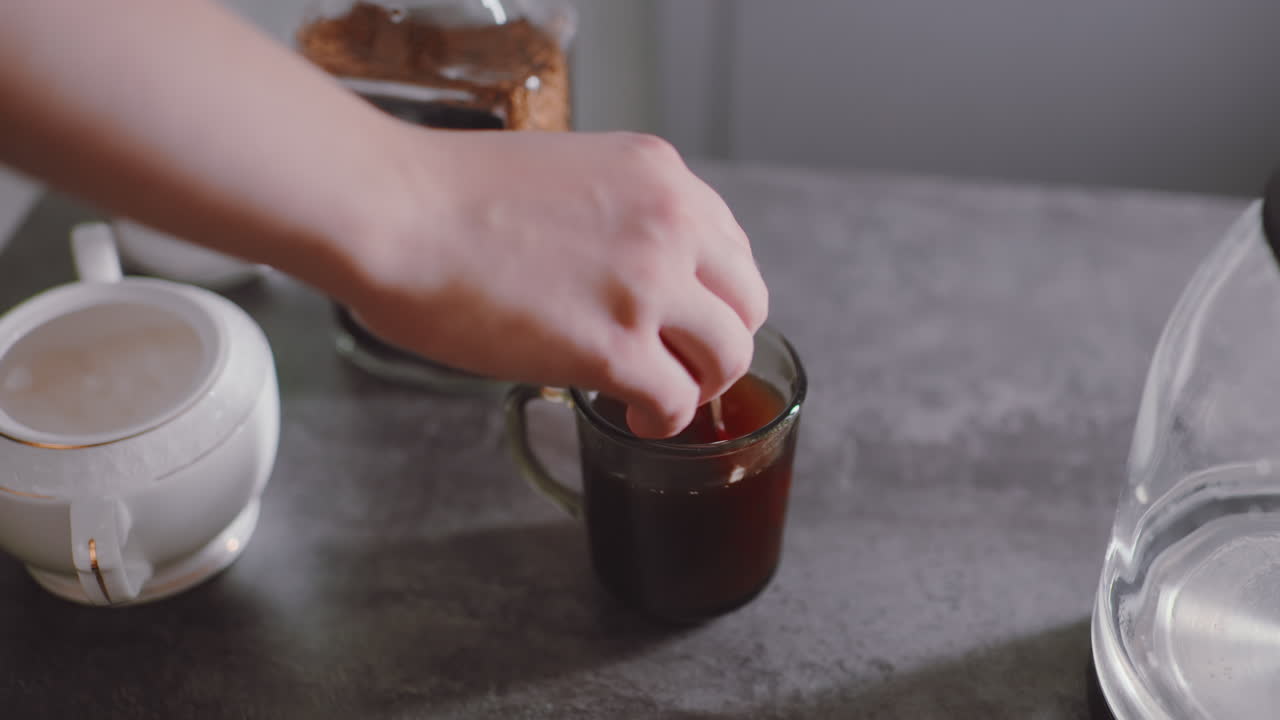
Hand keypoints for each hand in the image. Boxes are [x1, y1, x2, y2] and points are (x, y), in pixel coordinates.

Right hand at [347, 128, 767, 437]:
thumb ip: (615, 214)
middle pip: (746, 304)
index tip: (689, 319)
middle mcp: (671, 223)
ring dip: (699, 385)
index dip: (713, 295)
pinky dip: (663, 420)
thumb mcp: (564, 173)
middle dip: (719, 342)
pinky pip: (677, 402)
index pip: (731, 248)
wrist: (392, 211)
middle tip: (684, 364)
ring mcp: (648, 286)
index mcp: (659, 175)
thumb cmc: (445, 194)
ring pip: (728, 357)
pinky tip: (636, 417)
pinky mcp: (615, 347)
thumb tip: (621, 269)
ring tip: (660, 395)